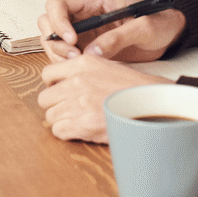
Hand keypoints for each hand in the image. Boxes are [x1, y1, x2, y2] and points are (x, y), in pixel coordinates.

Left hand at [36, 54, 169, 141]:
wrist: (153, 104)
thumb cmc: (133, 88)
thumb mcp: (107, 67)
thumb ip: (82, 71)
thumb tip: (62, 81)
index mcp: (83, 64)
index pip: (47, 74)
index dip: (52, 86)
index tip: (60, 92)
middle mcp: (77, 81)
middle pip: (44, 98)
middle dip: (55, 105)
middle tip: (68, 109)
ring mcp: (78, 103)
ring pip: (50, 116)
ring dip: (62, 120)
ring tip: (79, 120)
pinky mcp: (82, 124)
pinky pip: (58, 130)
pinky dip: (67, 132)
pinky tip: (81, 129)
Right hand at [38, 0, 185, 62]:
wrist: (172, 32)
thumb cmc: (160, 21)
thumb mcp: (144, 28)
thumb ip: (118, 38)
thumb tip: (92, 52)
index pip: (57, 4)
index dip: (58, 22)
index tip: (72, 41)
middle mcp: (83, 13)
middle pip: (48, 22)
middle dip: (54, 41)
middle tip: (74, 57)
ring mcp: (83, 30)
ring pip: (52, 40)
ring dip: (58, 55)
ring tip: (80, 65)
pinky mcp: (86, 46)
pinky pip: (65, 54)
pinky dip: (66, 63)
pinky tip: (82, 69)